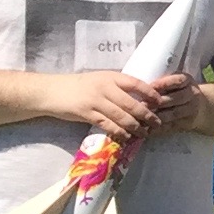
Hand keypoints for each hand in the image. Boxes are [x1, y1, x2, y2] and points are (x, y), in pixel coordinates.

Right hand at [41, 70, 180, 143]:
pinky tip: (127, 137)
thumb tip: (138, 98)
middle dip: (147, 115)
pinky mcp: (87, 114)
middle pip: (132, 103)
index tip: (161, 102)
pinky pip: (108, 125)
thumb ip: (116, 87)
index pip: (136, 83)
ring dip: (136, 127)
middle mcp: (105, 87)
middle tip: (157, 122)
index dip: (150, 93)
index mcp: (110, 77)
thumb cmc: (78, 86)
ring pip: (122, 116)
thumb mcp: (99, 80)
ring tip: (145, 133)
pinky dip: (119, 132)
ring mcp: (96, 101)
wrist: (52, 91)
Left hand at [141, 73, 204, 134]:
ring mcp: (191, 109)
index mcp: (188, 81)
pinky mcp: (187, 122)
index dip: (163, 84)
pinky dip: (160, 128)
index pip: (177, 81)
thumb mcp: (176, 82)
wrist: (202, 106)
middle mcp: (192, 94)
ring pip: (174, 113)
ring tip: (144, 117)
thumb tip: (141, 86)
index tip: (150, 86)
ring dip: (158, 116)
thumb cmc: (179, 90)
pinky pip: (173, 126)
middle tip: (142, 104)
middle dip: (158, 102)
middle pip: (176, 98)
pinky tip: (149, 129)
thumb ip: (163, 82)